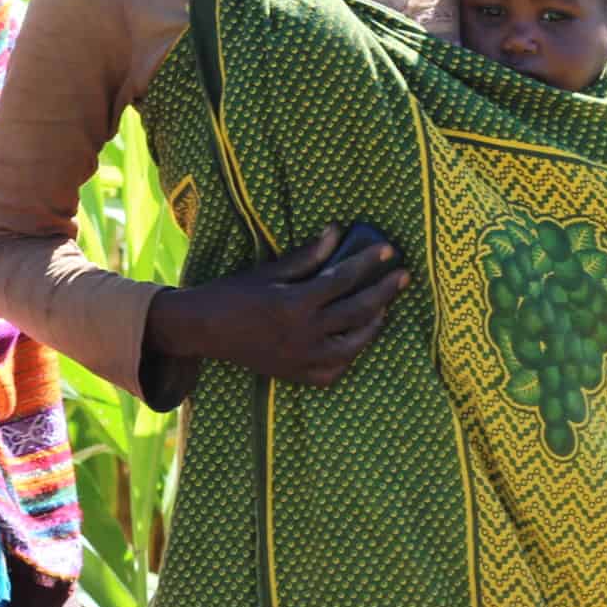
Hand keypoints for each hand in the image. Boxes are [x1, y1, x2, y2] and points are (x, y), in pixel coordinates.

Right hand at [147, 226, 408, 387]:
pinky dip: (350, 355)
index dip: (368, 263)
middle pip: (356, 312)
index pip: (343, 279)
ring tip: (385, 308)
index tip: (389, 250)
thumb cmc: (234, 294)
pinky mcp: (296, 375)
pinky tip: (358, 339)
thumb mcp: (269, 271)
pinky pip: (334, 370)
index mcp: (294, 303)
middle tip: (403, 277)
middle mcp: (302, 334)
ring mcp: (301, 359)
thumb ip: (306, 256)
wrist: (203, 330)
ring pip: (353, 345)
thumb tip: (337, 232)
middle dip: (384, 292)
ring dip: (374, 325)